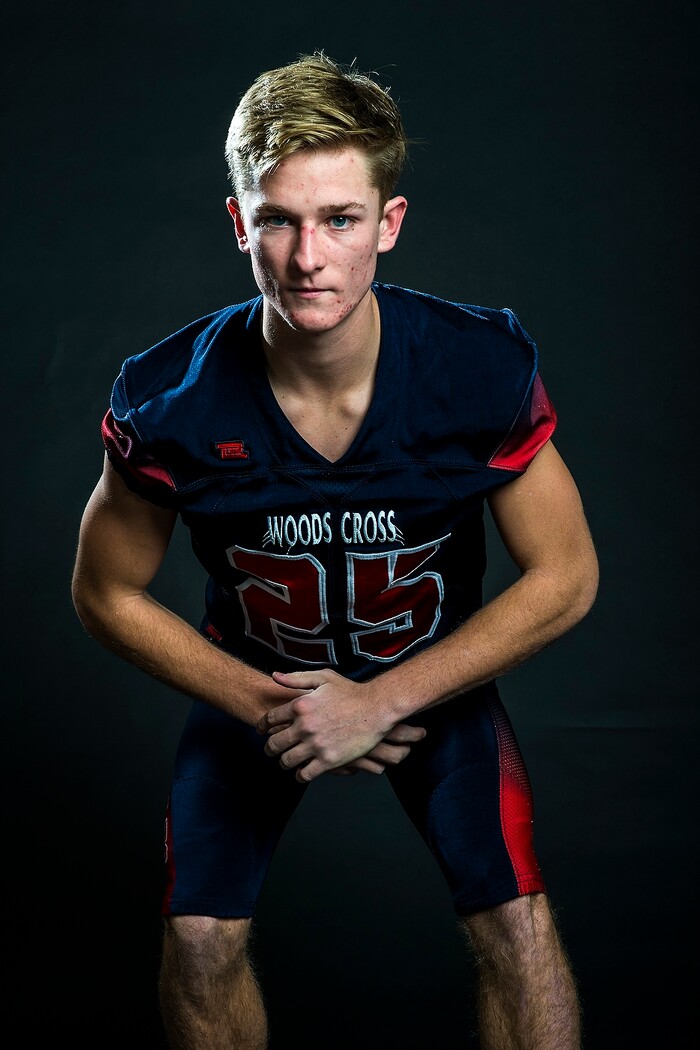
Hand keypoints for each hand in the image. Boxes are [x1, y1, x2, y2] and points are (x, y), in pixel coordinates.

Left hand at [256, 669, 424, 781]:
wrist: (377, 708)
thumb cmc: (352, 692)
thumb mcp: (323, 678)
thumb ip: (297, 678)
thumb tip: (274, 677)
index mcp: (300, 706)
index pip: (269, 719)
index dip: (261, 726)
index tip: (261, 731)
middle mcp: (304, 726)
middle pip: (273, 744)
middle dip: (269, 748)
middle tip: (271, 750)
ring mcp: (316, 745)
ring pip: (286, 761)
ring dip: (283, 762)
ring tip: (286, 761)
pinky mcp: (328, 760)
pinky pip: (304, 774)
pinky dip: (299, 775)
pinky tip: (302, 771)